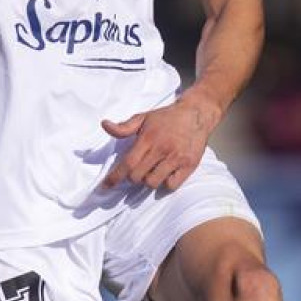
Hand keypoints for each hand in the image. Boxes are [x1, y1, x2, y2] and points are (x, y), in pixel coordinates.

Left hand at [100, 95, 217, 191]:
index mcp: (148, 139)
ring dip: (148, 180)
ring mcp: (176, 159)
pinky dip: (165, 183)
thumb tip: (104, 125)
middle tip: (138, 169)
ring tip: (152, 170)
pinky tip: (166, 173)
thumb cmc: (167, 117)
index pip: (127, 163)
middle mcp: (162, 150)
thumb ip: (124, 127)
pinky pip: (171, 185)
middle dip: (133, 177)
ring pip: (153, 183)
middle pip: (138, 177)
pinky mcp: (189, 165)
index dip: (114, 177)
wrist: (196, 114)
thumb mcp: (143, 118)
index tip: (104, 187)